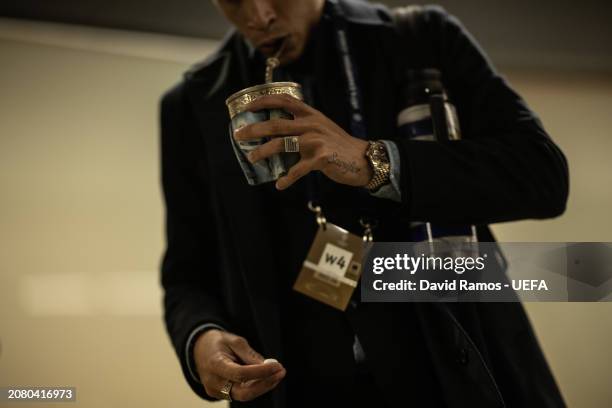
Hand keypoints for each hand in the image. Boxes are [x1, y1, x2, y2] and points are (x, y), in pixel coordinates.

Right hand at [193, 329, 285, 401]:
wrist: (198, 350)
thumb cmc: (217, 343)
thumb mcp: (233, 340)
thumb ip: (250, 355)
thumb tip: (268, 366)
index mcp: (215, 365)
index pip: (241, 374)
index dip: (261, 372)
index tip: (277, 365)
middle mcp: (214, 383)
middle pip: (244, 392)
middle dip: (265, 384)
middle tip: (281, 371)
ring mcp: (216, 391)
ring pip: (244, 395)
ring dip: (263, 385)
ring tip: (277, 372)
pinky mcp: (220, 395)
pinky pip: (241, 393)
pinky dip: (255, 386)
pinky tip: (266, 377)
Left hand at [233, 94, 372, 189]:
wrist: (362, 158)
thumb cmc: (338, 145)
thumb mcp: (322, 127)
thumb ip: (302, 125)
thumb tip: (276, 132)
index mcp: (311, 114)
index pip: (285, 100)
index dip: (264, 101)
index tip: (249, 106)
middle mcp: (312, 124)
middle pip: (276, 124)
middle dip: (254, 129)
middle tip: (239, 135)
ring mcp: (316, 141)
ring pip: (282, 145)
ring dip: (263, 152)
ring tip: (252, 158)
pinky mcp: (321, 159)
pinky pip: (298, 169)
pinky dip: (287, 178)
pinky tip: (279, 184)